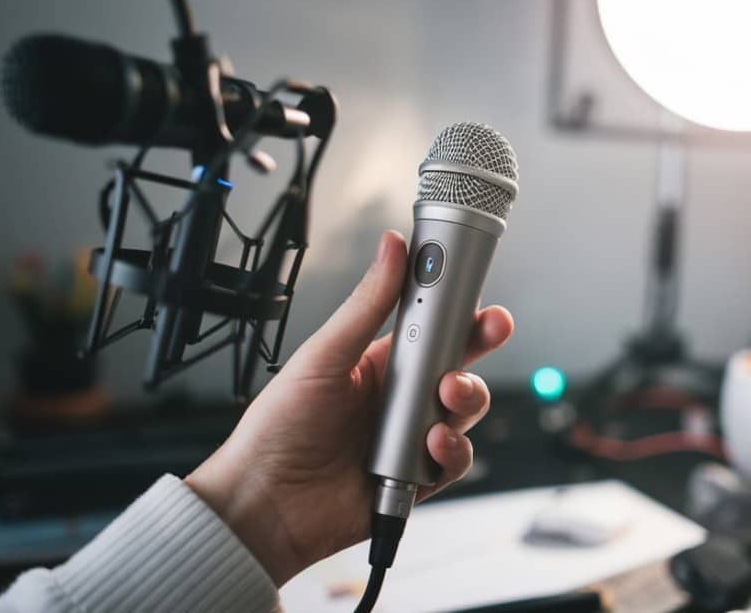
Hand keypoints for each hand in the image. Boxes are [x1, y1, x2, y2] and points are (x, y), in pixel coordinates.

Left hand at [185, 231, 513, 585]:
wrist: (263, 503)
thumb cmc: (278, 428)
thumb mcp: (324, 355)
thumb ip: (367, 304)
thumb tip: (392, 248)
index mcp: (378, 363)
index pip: (433, 328)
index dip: (462, 311)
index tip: (481, 295)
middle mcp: (399, 399)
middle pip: (459, 365)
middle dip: (478, 348)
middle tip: (487, 333)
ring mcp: (410, 439)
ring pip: (464, 412)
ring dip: (466, 398)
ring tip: (445, 395)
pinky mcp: (417, 479)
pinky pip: (454, 460)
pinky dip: (451, 450)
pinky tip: (429, 444)